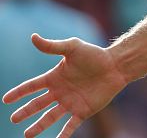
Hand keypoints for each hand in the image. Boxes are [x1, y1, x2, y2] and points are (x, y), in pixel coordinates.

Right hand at [2, 34, 127, 137]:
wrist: (116, 65)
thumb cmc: (95, 55)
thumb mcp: (72, 48)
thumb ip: (52, 46)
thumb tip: (33, 37)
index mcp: (55, 77)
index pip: (32, 86)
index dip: (19, 93)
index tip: (5, 100)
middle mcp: (60, 92)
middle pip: (38, 104)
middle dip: (25, 112)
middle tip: (13, 119)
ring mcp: (71, 102)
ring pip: (50, 117)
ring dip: (39, 126)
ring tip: (27, 135)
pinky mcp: (83, 111)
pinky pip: (70, 126)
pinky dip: (62, 135)